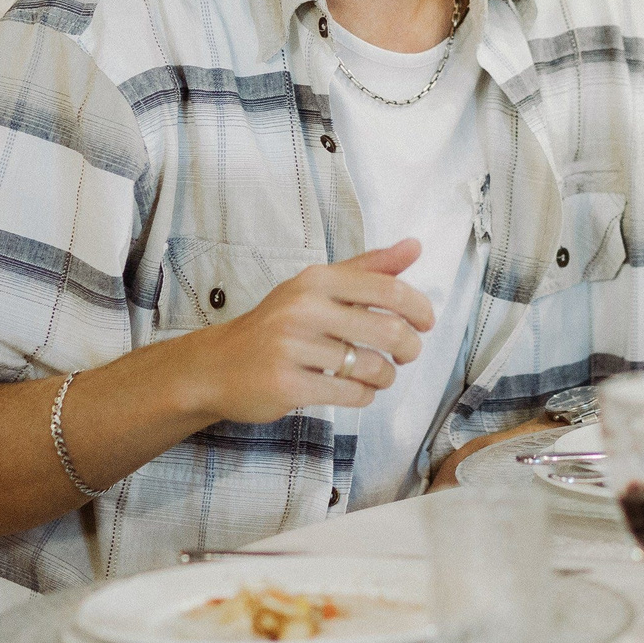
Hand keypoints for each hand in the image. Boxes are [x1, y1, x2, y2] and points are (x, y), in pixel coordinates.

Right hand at [188, 241, 435, 425]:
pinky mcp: (288, 385)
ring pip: (373, 367)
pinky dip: (364, 396)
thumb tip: (415, 246)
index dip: (419, 308)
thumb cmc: (275, 326)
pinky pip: (351, 394)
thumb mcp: (316, 288)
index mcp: (316, 280)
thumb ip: (368, 268)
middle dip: (409, 348)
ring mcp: (293, 348)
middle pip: (388, 331)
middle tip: (406, 355)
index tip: (426, 323)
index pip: (388, 289)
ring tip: (377, 375)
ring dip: (385, 376)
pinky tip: (355, 390)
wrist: (217, 366)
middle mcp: (304, 308)